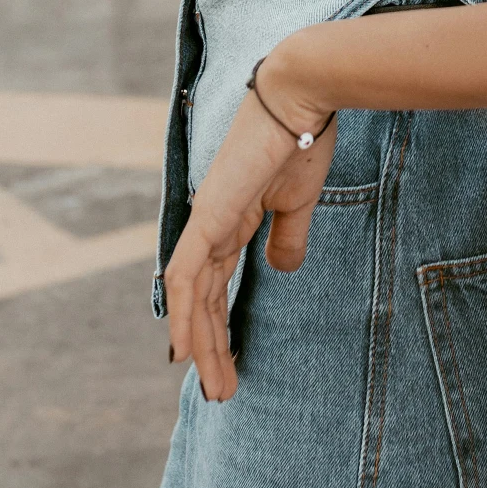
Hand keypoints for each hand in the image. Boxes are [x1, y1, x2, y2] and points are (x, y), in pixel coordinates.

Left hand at [163, 73, 337, 401]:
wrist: (301, 97)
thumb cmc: (304, 138)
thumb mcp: (298, 201)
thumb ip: (287, 236)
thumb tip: (282, 269)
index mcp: (233, 220)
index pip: (217, 284)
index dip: (219, 325)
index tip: (229, 365)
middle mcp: (212, 224)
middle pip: (202, 299)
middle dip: (211, 347)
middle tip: (222, 391)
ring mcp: (206, 220)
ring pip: (192, 297)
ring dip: (202, 345)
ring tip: (215, 388)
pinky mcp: (208, 216)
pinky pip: (184, 276)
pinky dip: (182, 315)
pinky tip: (185, 351)